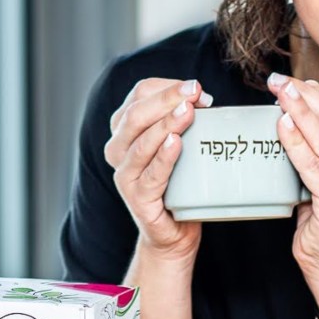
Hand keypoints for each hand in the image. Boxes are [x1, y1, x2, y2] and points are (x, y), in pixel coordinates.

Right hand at [104, 78, 212, 263]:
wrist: (173, 231)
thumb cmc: (178, 182)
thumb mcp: (178, 143)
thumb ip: (182, 120)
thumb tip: (201, 97)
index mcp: (124, 130)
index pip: (139, 94)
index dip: (166, 87)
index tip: (195, 88)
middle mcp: (117, 149)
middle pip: (136, 113)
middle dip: (167, 98)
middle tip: (195, 91)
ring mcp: (125, 175)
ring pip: (141, 141)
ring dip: (166, 123)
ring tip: (188, 111)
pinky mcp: (137, 198)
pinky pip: (150, 174)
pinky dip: (163, 156)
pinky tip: (176, 142)